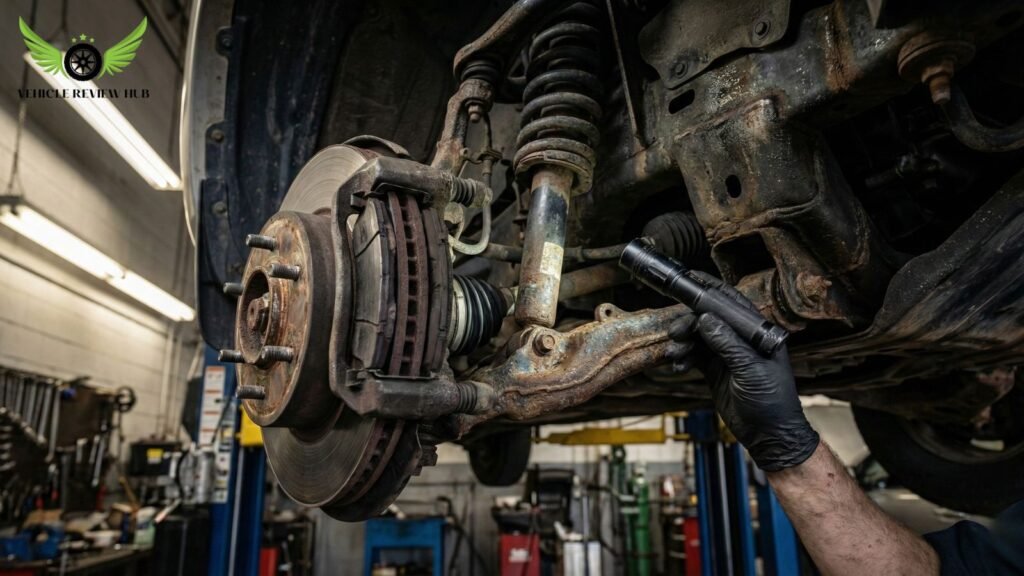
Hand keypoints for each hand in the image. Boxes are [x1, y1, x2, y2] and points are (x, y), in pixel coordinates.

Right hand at [667, 273, 818, 470]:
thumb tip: (706, 319)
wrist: (770, 436)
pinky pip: (695, 356)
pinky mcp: (717, 371)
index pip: (732, 304)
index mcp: (757, 333)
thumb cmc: (773, 403)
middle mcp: (742, 340)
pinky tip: (679, 366)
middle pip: (709, 320)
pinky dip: (684, 358)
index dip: (710, 291)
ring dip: (684, 343)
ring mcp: (728, 355)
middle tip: (675, 333)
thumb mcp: (751, 370)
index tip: (690, 280)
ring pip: (699, 337)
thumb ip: (728, 344)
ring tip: (675, 353)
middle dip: (689, 323)